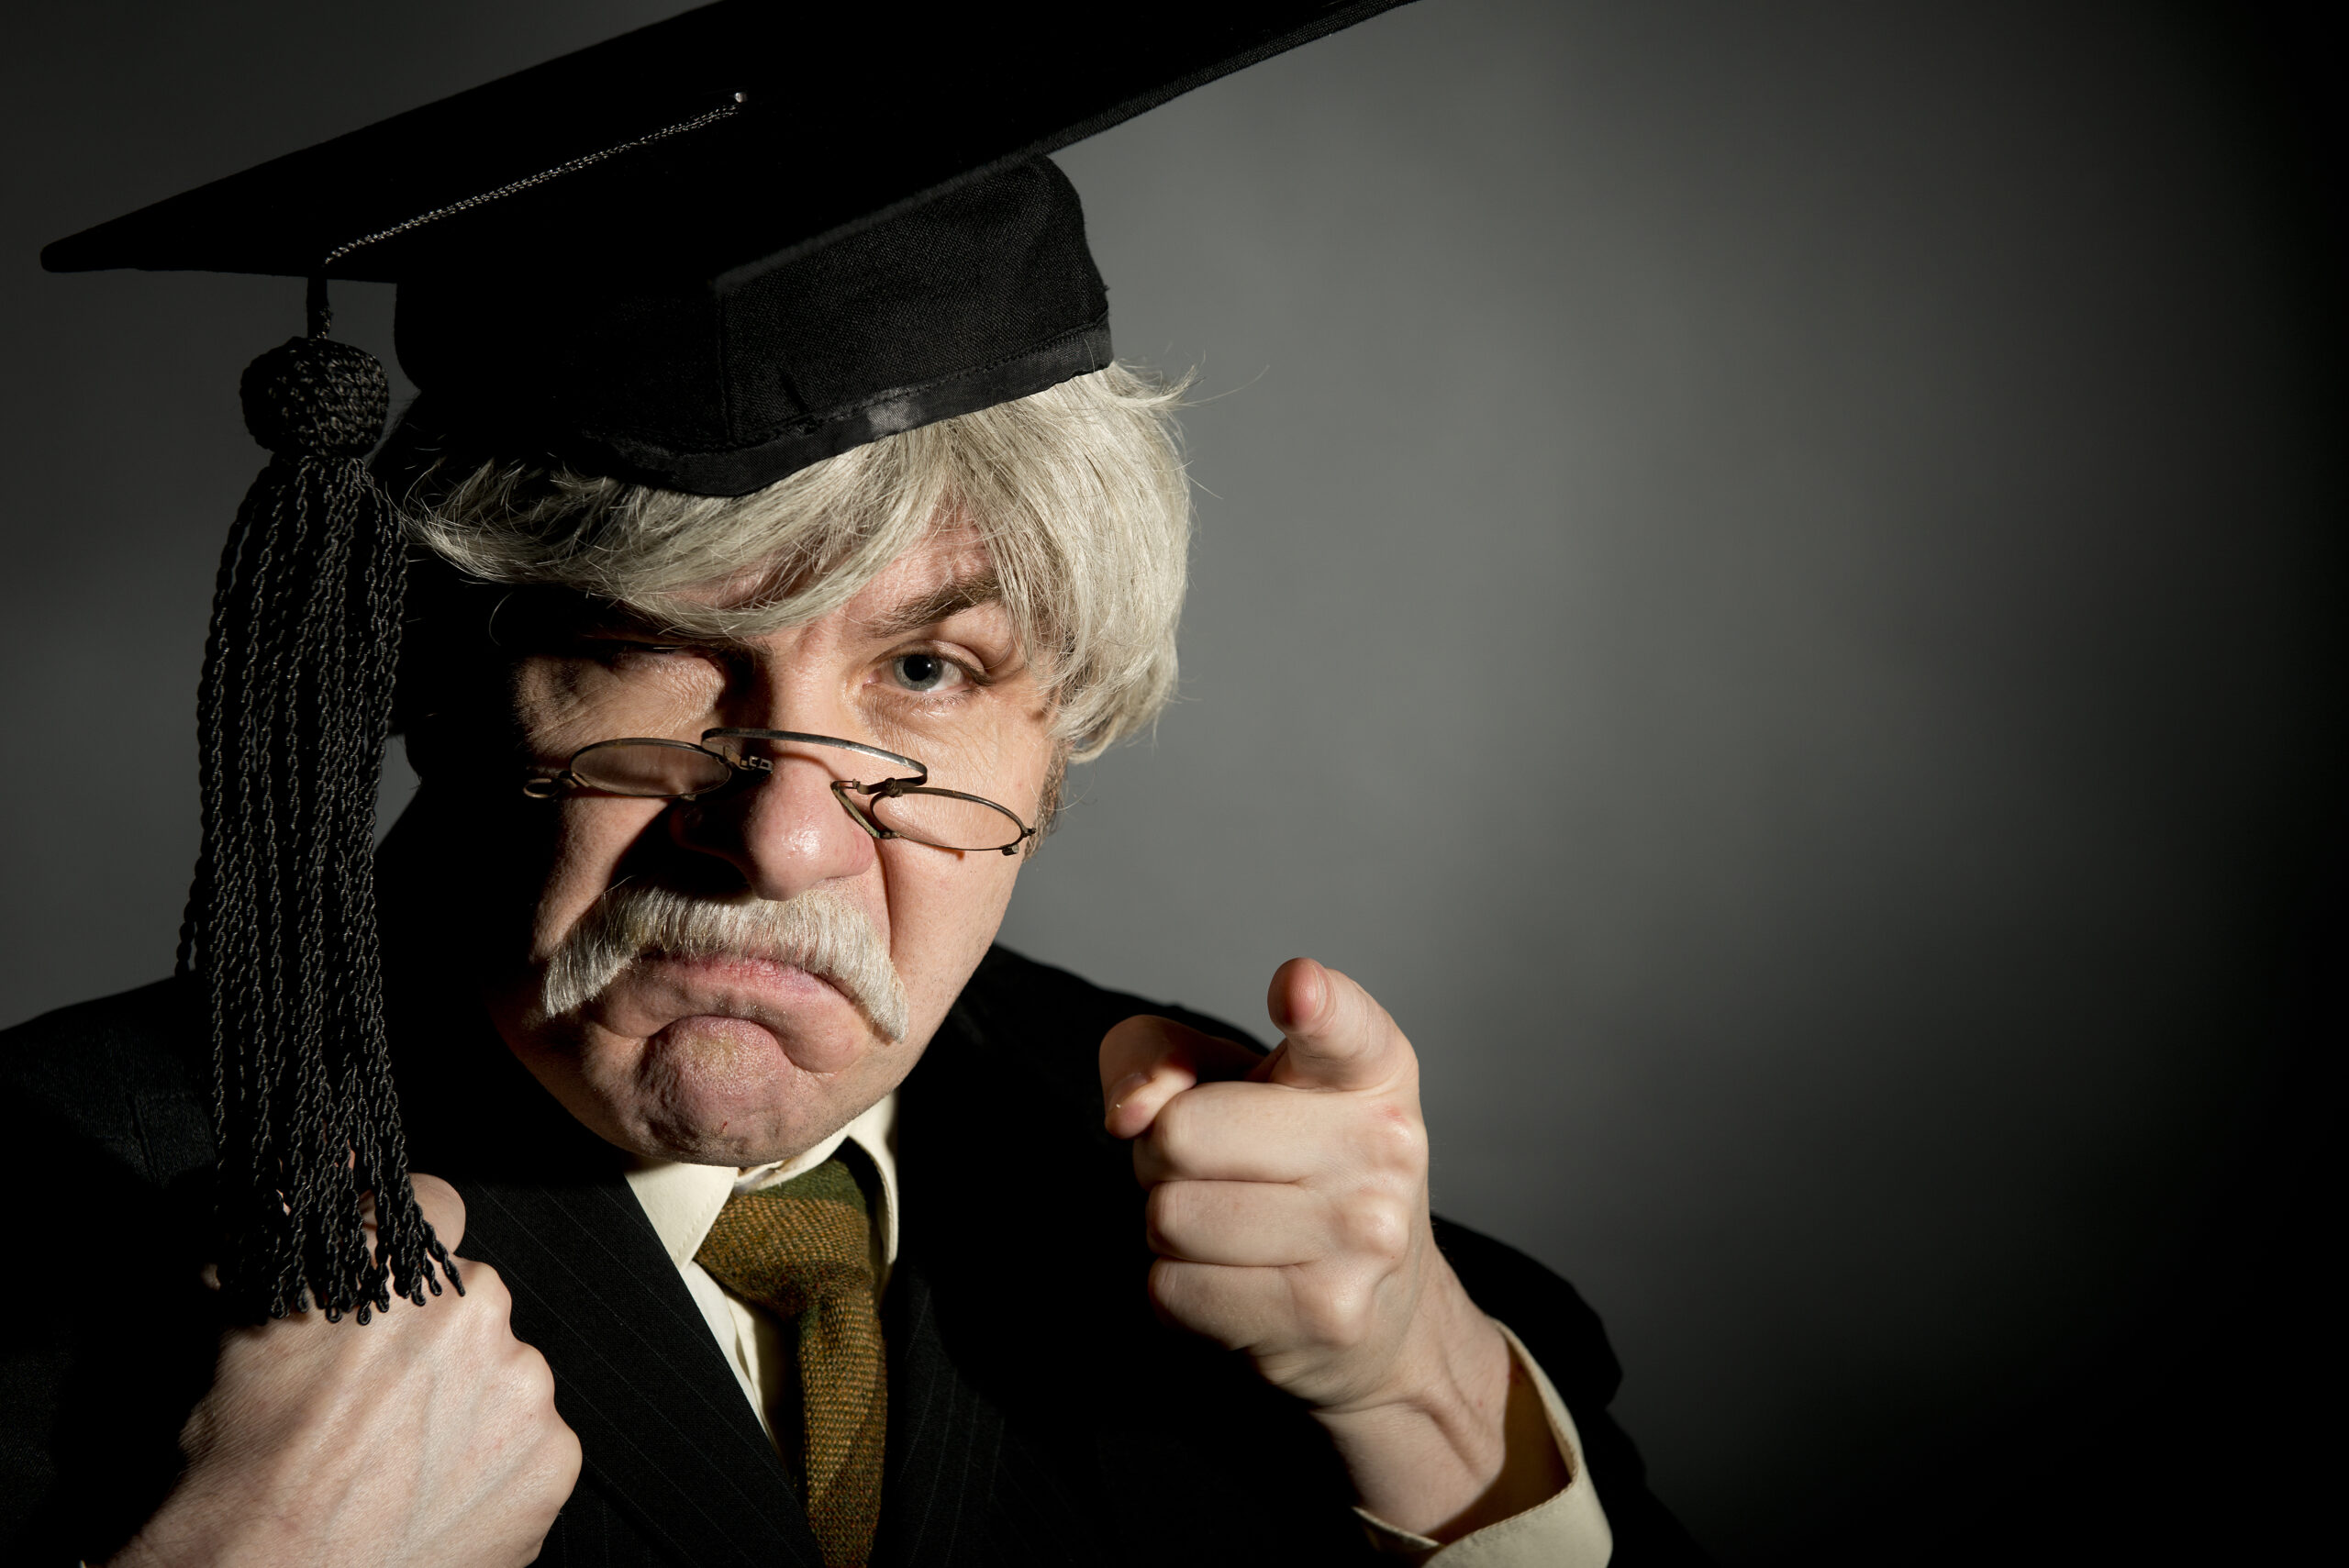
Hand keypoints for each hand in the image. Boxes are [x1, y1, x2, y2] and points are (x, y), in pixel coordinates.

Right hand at [110, 1176, 581, 1567]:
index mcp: (413, 1270)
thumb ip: (294, 1241)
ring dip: (468, 1407)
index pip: (433, 1208)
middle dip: (435, 1344)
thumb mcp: (252, 1327)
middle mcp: (485, 1311)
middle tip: (380, 1406)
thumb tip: (308, 1167)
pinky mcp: (554, 1459)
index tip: (393, 1271)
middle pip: (474, 1307)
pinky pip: (531, 1446)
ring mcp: (528, 1387)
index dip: (406, 1242)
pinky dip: (494, 1468)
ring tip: (402, 1463)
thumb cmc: (244, 1462)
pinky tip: (436, 1496)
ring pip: (506, 1377)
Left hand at [1101, 958, 1566, 1538]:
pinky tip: (1237, 1284)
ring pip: (1170, 1217)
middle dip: (1161, 1158)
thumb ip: (1158, 1054)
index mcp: (1371, 1068)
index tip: (1296, 990)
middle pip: (1180, 1133)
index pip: (1342, 1024)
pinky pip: (1175, 1291)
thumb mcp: (1232, 1083)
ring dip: (1170, 1228)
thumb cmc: (1289, 1173)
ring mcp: (1365, 1234)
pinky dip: (1178, 1292)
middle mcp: (1383, 1144)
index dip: (1313, 1003)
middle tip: (1216, 1173)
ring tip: (1231, 1230)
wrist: (1381, 1315)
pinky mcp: (1329, 1313)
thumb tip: (1130, 1110)